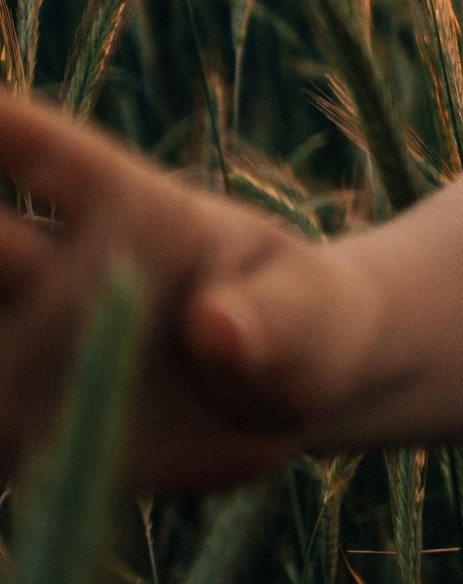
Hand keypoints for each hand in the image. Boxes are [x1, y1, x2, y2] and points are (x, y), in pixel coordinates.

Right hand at [0, 91, 375, 489]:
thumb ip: (272, 317)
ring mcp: (37, 344)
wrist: (293, 387)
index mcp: (137, 211)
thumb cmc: (302, 314)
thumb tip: (218, 331)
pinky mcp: (27, 427)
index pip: (60, 162)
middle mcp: (64, 269)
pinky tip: (6, 450)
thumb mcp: (311, 310)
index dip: (9, 132)